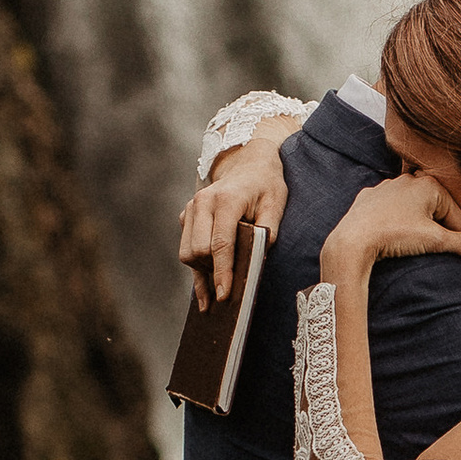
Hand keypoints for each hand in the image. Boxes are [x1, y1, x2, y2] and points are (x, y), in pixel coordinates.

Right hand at [177, 130, 292, 307]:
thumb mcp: (275, 204)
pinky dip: (196, 268)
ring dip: (202, 271)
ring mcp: (191, 209)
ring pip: (187, 252)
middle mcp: (202, 203)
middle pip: (198, 251)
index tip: (224, 295)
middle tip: (231, 289)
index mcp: (226, 200)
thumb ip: (267, 230)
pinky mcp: (186, 216)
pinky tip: (205, 290)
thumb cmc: (265, 185)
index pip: (221, 244)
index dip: (223, 272)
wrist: (247, 163)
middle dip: (213, 272)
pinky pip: (185, 248)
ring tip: (220, 286)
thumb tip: (256, 259)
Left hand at [321, 172, 460, 286]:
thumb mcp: (435, 241)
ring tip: (430, 249)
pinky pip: (391, 213)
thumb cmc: (394, 235)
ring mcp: (386, 189)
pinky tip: (401, 237)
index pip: (459, 218)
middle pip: (438, 213)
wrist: (352, 240)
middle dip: (450, 236)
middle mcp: (408, 180)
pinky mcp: (368, 200)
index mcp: (429, 185)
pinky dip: (400, 225)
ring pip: (415, 211)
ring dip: (425, 229)